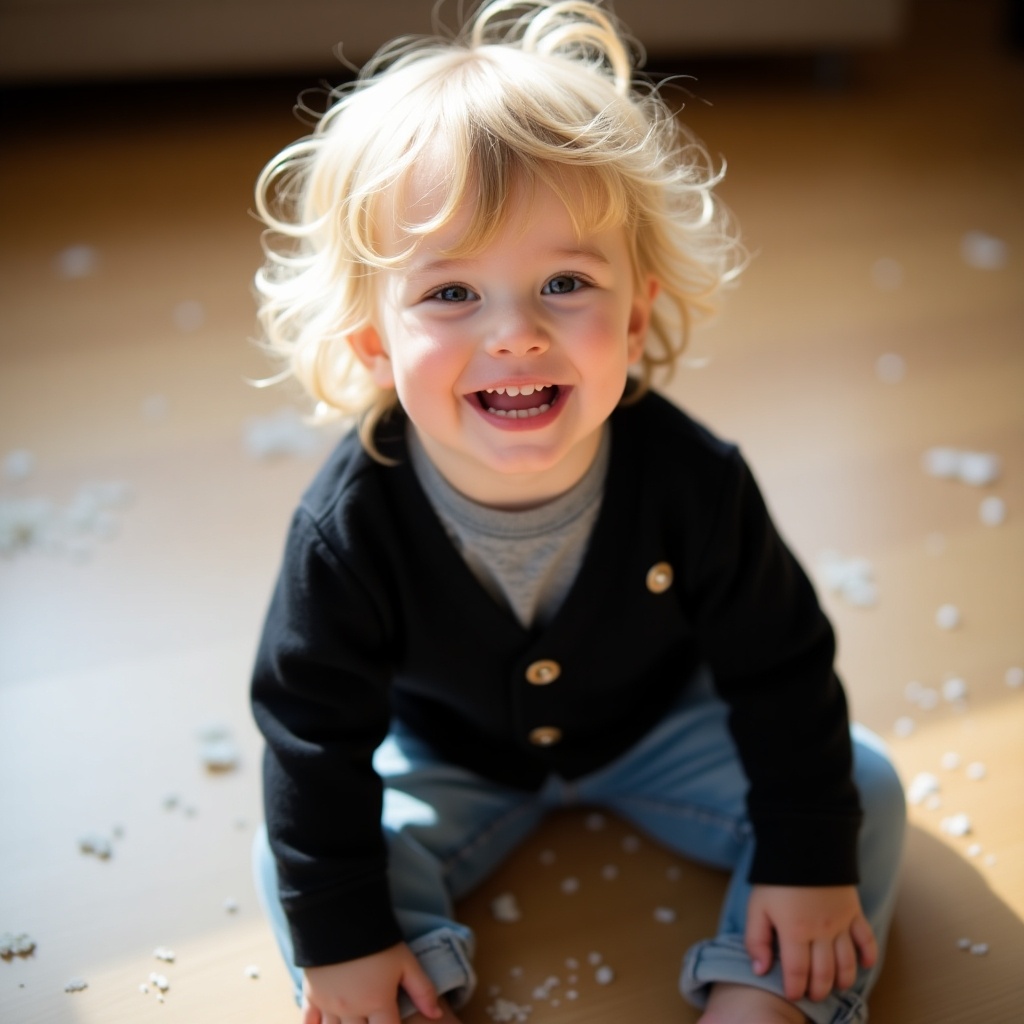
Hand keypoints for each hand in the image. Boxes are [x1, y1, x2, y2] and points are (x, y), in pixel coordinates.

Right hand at [301, 942, 441, 1023]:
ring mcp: (329, 1004)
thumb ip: (422, 990)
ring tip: (355, 1021)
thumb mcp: (406, 961)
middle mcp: (351, 1010)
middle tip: (372, 1020)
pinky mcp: (311, 995)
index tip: (393, 1023)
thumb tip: (437, 1015)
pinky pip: (308, 1021)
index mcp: (377, 1003)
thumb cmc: (378, 939)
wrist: (341, 914)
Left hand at [745, 885, 876, 1002]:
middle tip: (812, 996)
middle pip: (824, 973)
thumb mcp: (757, 906)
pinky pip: (867, 939)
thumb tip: (760, 970)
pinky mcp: (854, 911)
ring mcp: (841, 923)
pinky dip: (869, 956)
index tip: (793, 995)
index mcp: (795, 932)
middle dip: (818, 990)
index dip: (795, 988)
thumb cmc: (776, 876)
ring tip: (834, 987)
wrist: (804, 842)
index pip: (798, 972)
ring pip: (847, 963)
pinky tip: (865, 965)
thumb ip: (756, 940)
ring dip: (842, 980)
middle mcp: (821, 933)